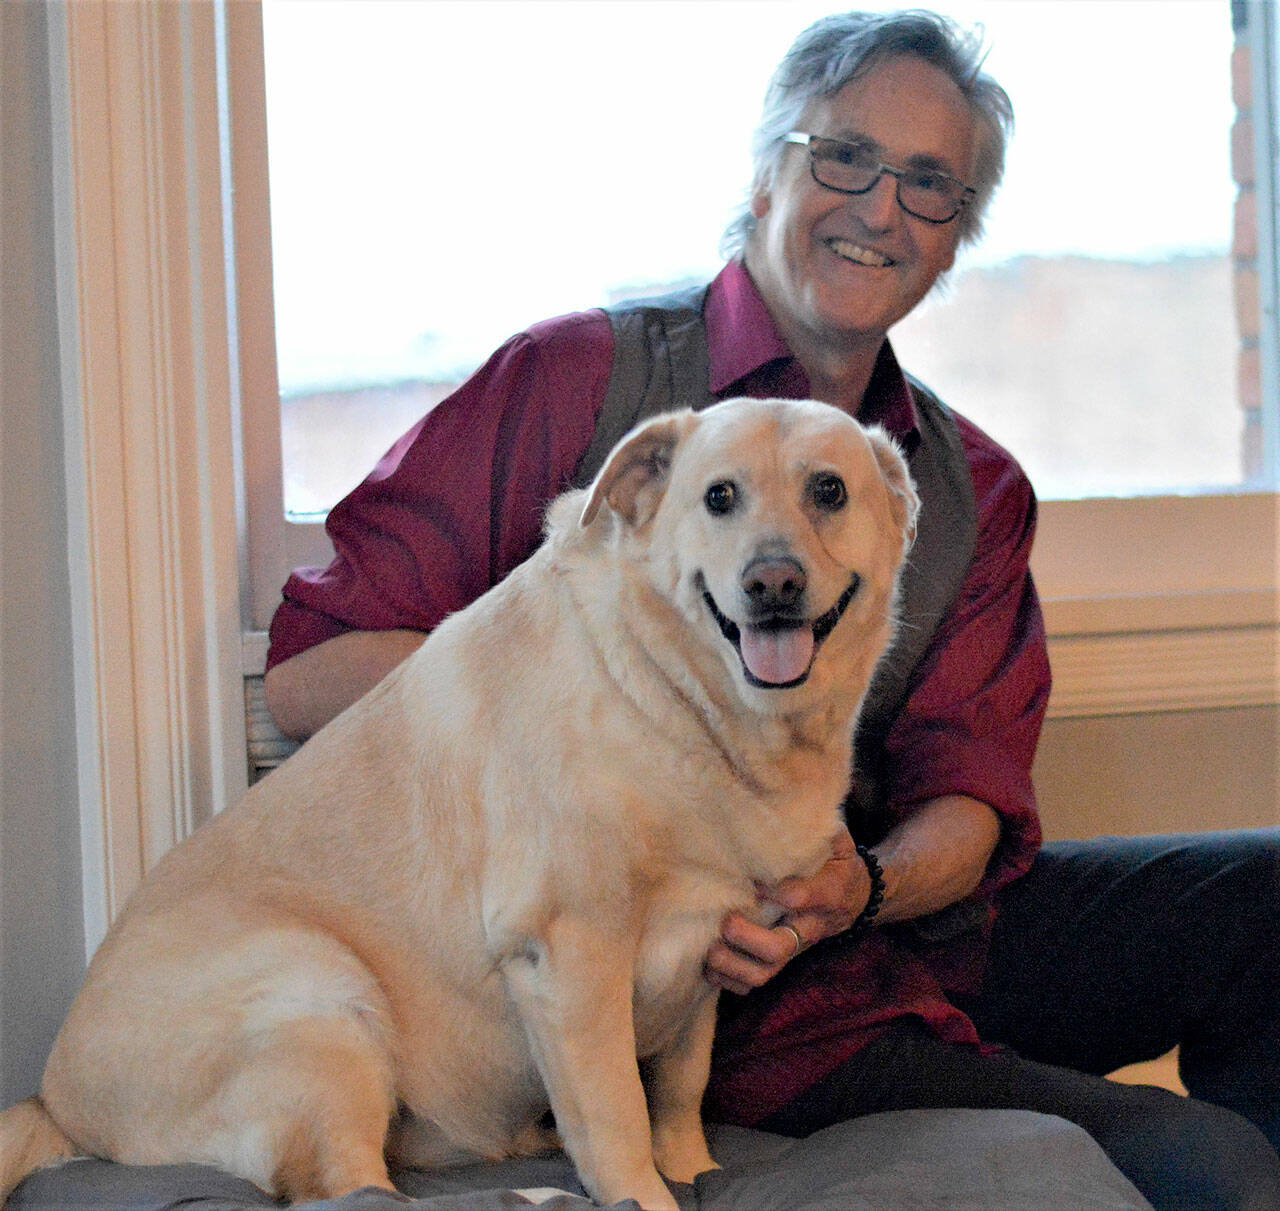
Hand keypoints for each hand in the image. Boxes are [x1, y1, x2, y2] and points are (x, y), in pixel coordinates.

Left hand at [704, 828, 871, 995]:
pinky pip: (754, 984)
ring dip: (731, 966)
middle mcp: (808, 926)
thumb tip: (788, 796)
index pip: (802, 897)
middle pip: (779, 948)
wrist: (857, 897)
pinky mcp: (779, 960)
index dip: (778, 893)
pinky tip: (709, 965)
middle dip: (746, 938)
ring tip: (709, 950)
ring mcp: (793, 947)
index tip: (755, 880)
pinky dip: (729, 981)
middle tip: (726, 920)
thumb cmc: (837, 860)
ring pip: (764, 973)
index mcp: (826, 893)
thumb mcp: (837, 839)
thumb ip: (815, 825)